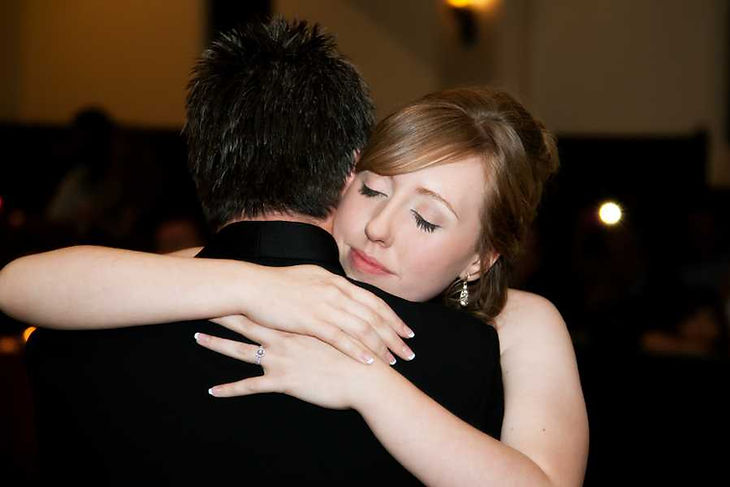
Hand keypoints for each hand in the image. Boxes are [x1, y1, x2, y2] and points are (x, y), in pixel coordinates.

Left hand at [195, 315, 380, 409]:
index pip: (267, 307)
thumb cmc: (357, 355)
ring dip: (218, 345)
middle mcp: (286, 338)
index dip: (247, 298)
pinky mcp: (282, 381)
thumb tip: (325, 307)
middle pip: (249, 323)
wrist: (364, 378)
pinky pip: (249, 387)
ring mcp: (281, 359)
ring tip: (197, 337)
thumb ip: (330, 316)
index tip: (229, 288)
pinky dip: (229, 390)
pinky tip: (211, 391)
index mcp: (299, 324)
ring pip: (242, 352)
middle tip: (203, 303)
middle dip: (224, 313)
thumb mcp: (342, 329)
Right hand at [239, 265, 414, 364]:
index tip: (406, 331)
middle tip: (409, 351)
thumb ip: (328, 287)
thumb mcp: (308, 278)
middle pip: (374, 316)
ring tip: (395, 361)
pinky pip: (341, 338)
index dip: (392, 317)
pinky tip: (370, 362)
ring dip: (382, 346)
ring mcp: (324, 306)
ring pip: (362, 328)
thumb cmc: (275, 284)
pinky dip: (358, 350)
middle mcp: (335, 292)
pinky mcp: (311, 321)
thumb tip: (342, 292)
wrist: (250, 287)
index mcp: (336, 282)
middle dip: (395, 335)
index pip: (373, 301)